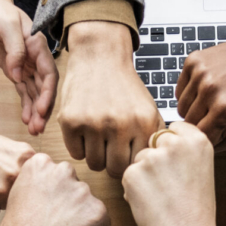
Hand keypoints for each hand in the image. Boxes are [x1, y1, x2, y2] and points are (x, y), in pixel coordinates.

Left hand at [0, 0, 57, 134]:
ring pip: (35, 94)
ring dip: (36, 112)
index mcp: (38, 47)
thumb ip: (15, 49)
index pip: (49, 74)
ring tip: (34, 130)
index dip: (48, 93)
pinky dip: (26, 106)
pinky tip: (27, 120)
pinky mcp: (16, 71)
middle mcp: (35, 59)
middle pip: (44, 88)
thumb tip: (17, 73)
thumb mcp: (6, 26)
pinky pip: (24, 92)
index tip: (42, 109)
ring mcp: (26, 66)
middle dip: (43, 109)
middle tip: (39, 127)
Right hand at [0, 113, 34, 215]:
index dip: (26, 186)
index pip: (37, 185)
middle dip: (12, 193)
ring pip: (8, 207)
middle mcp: (16, 174)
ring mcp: (0, 189)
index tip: (17, 183)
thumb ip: (28, 166)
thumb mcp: (13, 148)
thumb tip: (42, 187)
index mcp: (27, 159)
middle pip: (23, 198)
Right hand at [0, 153, 110, 225]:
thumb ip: (40, 184)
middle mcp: (63, 172)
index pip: (58, 173)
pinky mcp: (97, 211)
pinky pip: (101, 220)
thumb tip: (56, 189)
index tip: (46, 206)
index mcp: (40, 164)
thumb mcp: (19, 196)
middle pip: (75, 185)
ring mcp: (82, 191)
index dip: (53, 194)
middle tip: (55, 223)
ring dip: (81, 217)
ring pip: (88, 203)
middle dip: (69, 203)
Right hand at [58, 21, 163, 176]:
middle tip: (111, 151)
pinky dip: (79, 147)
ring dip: (96, 156)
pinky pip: (75, 154)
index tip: (126, 156)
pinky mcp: (71, 121)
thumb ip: (154, 138)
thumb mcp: (149, 109)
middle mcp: (119, 124)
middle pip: (115, 169)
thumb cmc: (125, 87)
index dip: (131, 163)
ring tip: (98, 140)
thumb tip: (153, 166)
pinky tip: (85, 132)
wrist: (100, 57)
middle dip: (113, 164)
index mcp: (143, 123)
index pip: (137, 164)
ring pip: (94, 164)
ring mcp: (93, 123)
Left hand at [122, 123, 219, 225]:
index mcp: (197, 140)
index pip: (173, 129)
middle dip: (155, 160)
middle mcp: (175, 144)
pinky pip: (128, 175)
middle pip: (154, 142)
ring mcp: (152, 158)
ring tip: (162, 197)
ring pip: (139, 159)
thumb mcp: (201, 171)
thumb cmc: (195, 212)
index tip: (175, 163)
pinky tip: (151, 203)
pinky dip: (134, 189)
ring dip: (144, 175)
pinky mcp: (133, 173)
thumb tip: (162, 143)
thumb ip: (184, 152)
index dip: (171, 148)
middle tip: (168, 185)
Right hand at [175, 25, 225, 150]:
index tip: (223, 129)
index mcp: (223, 108)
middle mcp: (208, 89)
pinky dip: (190, 93)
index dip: (212, 137)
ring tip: (215, 101)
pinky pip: (180, 90)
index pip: (201, 137)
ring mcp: (199, 73)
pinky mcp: (193, 61)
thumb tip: (208, 150)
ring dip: (195, 109)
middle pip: (189, 123)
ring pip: (181, 108)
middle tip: (221, 114)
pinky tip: (208, 89)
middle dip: (203, 123)